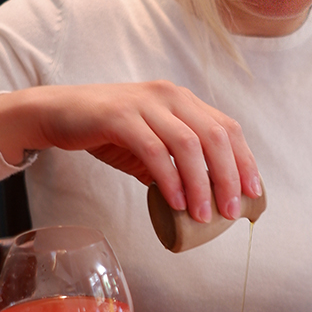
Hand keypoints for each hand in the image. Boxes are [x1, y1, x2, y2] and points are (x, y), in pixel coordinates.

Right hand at [0, 81, 261, 222]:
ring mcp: (145, 103)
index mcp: (183, 100)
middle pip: (215, 136)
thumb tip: (206, 199)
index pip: (228, 128)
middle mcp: (169, 95)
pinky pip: (154, 151)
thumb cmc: (108, 131)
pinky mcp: (120, 116)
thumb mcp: (151, 145)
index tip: (253, 194)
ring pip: (188, 144)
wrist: (58, 113)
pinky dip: (169, 179)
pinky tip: (175, 202)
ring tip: (203, 215)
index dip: (245, 161)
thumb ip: (177, 164)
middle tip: (231, 211)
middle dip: (229, 177)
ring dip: (201, 184)